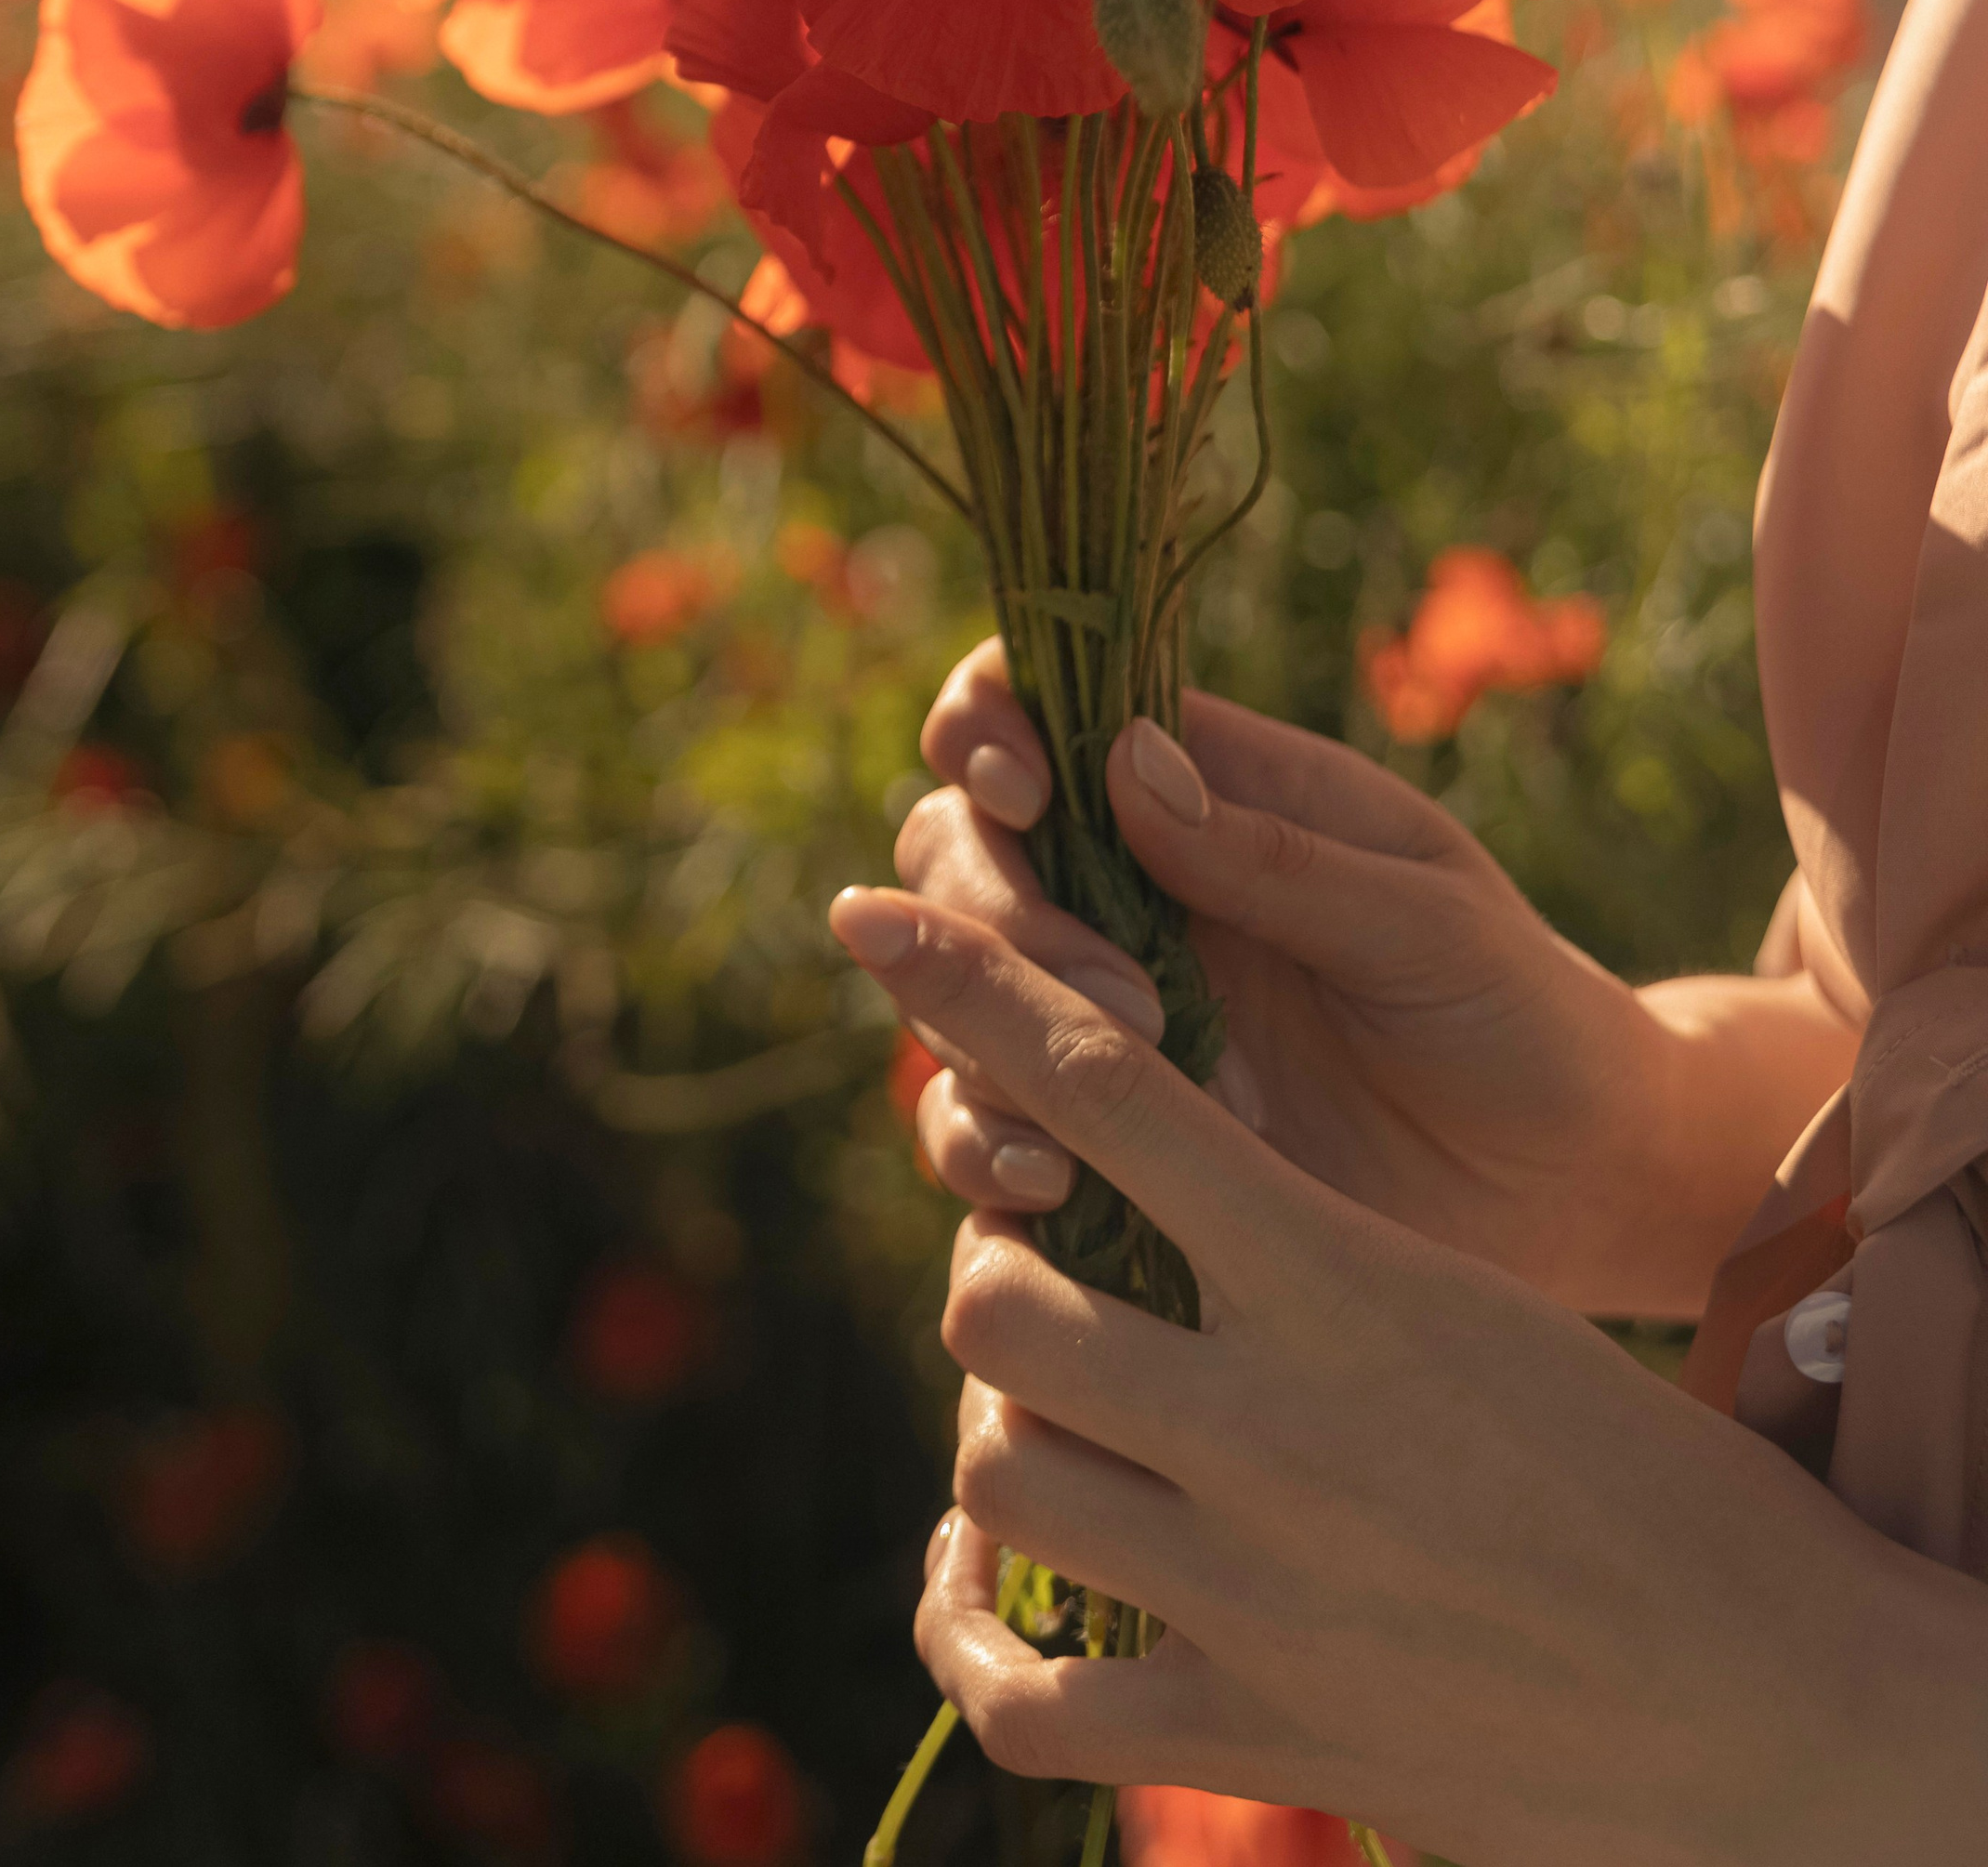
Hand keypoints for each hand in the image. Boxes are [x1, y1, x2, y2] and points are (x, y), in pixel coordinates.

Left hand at [832, 885, 1987, 1866]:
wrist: (1776, 1702)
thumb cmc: (1626, 1471)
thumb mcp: (1458, 1307)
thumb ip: (1287, 1245)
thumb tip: (1120, 1175)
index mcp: (1342, 1272)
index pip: (1105, 1089)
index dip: (967, 989)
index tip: (868, 908)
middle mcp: (1274, 1421)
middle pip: (997, 1293)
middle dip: (999, 1277)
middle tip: (1042, 1286)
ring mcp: (1251, 1591)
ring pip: (997, 1466)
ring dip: (999, 1435)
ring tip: (1048, 1424)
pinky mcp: (1248, 1736)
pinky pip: (1012, 1687)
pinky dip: (963, 1622)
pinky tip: (976, 1578)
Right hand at [900, 642, 1854, 1317]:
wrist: (1577, 1195)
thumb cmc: (1522, 1014)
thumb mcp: (1426, 917)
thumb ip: (1276, 852)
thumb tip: (1120, 755)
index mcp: (1203, 794)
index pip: (1035, 706)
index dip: (987, 724)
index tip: (1021, 787)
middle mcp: (1124, 895)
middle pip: (957, 846)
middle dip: (991, 905)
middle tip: (1119, 996)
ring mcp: (1100, 1020)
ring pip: (947, 988)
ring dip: (977, 1031)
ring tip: (1092, 1111)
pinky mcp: (1101, 1144)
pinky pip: (984, 1129)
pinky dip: (983, 1146)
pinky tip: (1055, 1187)